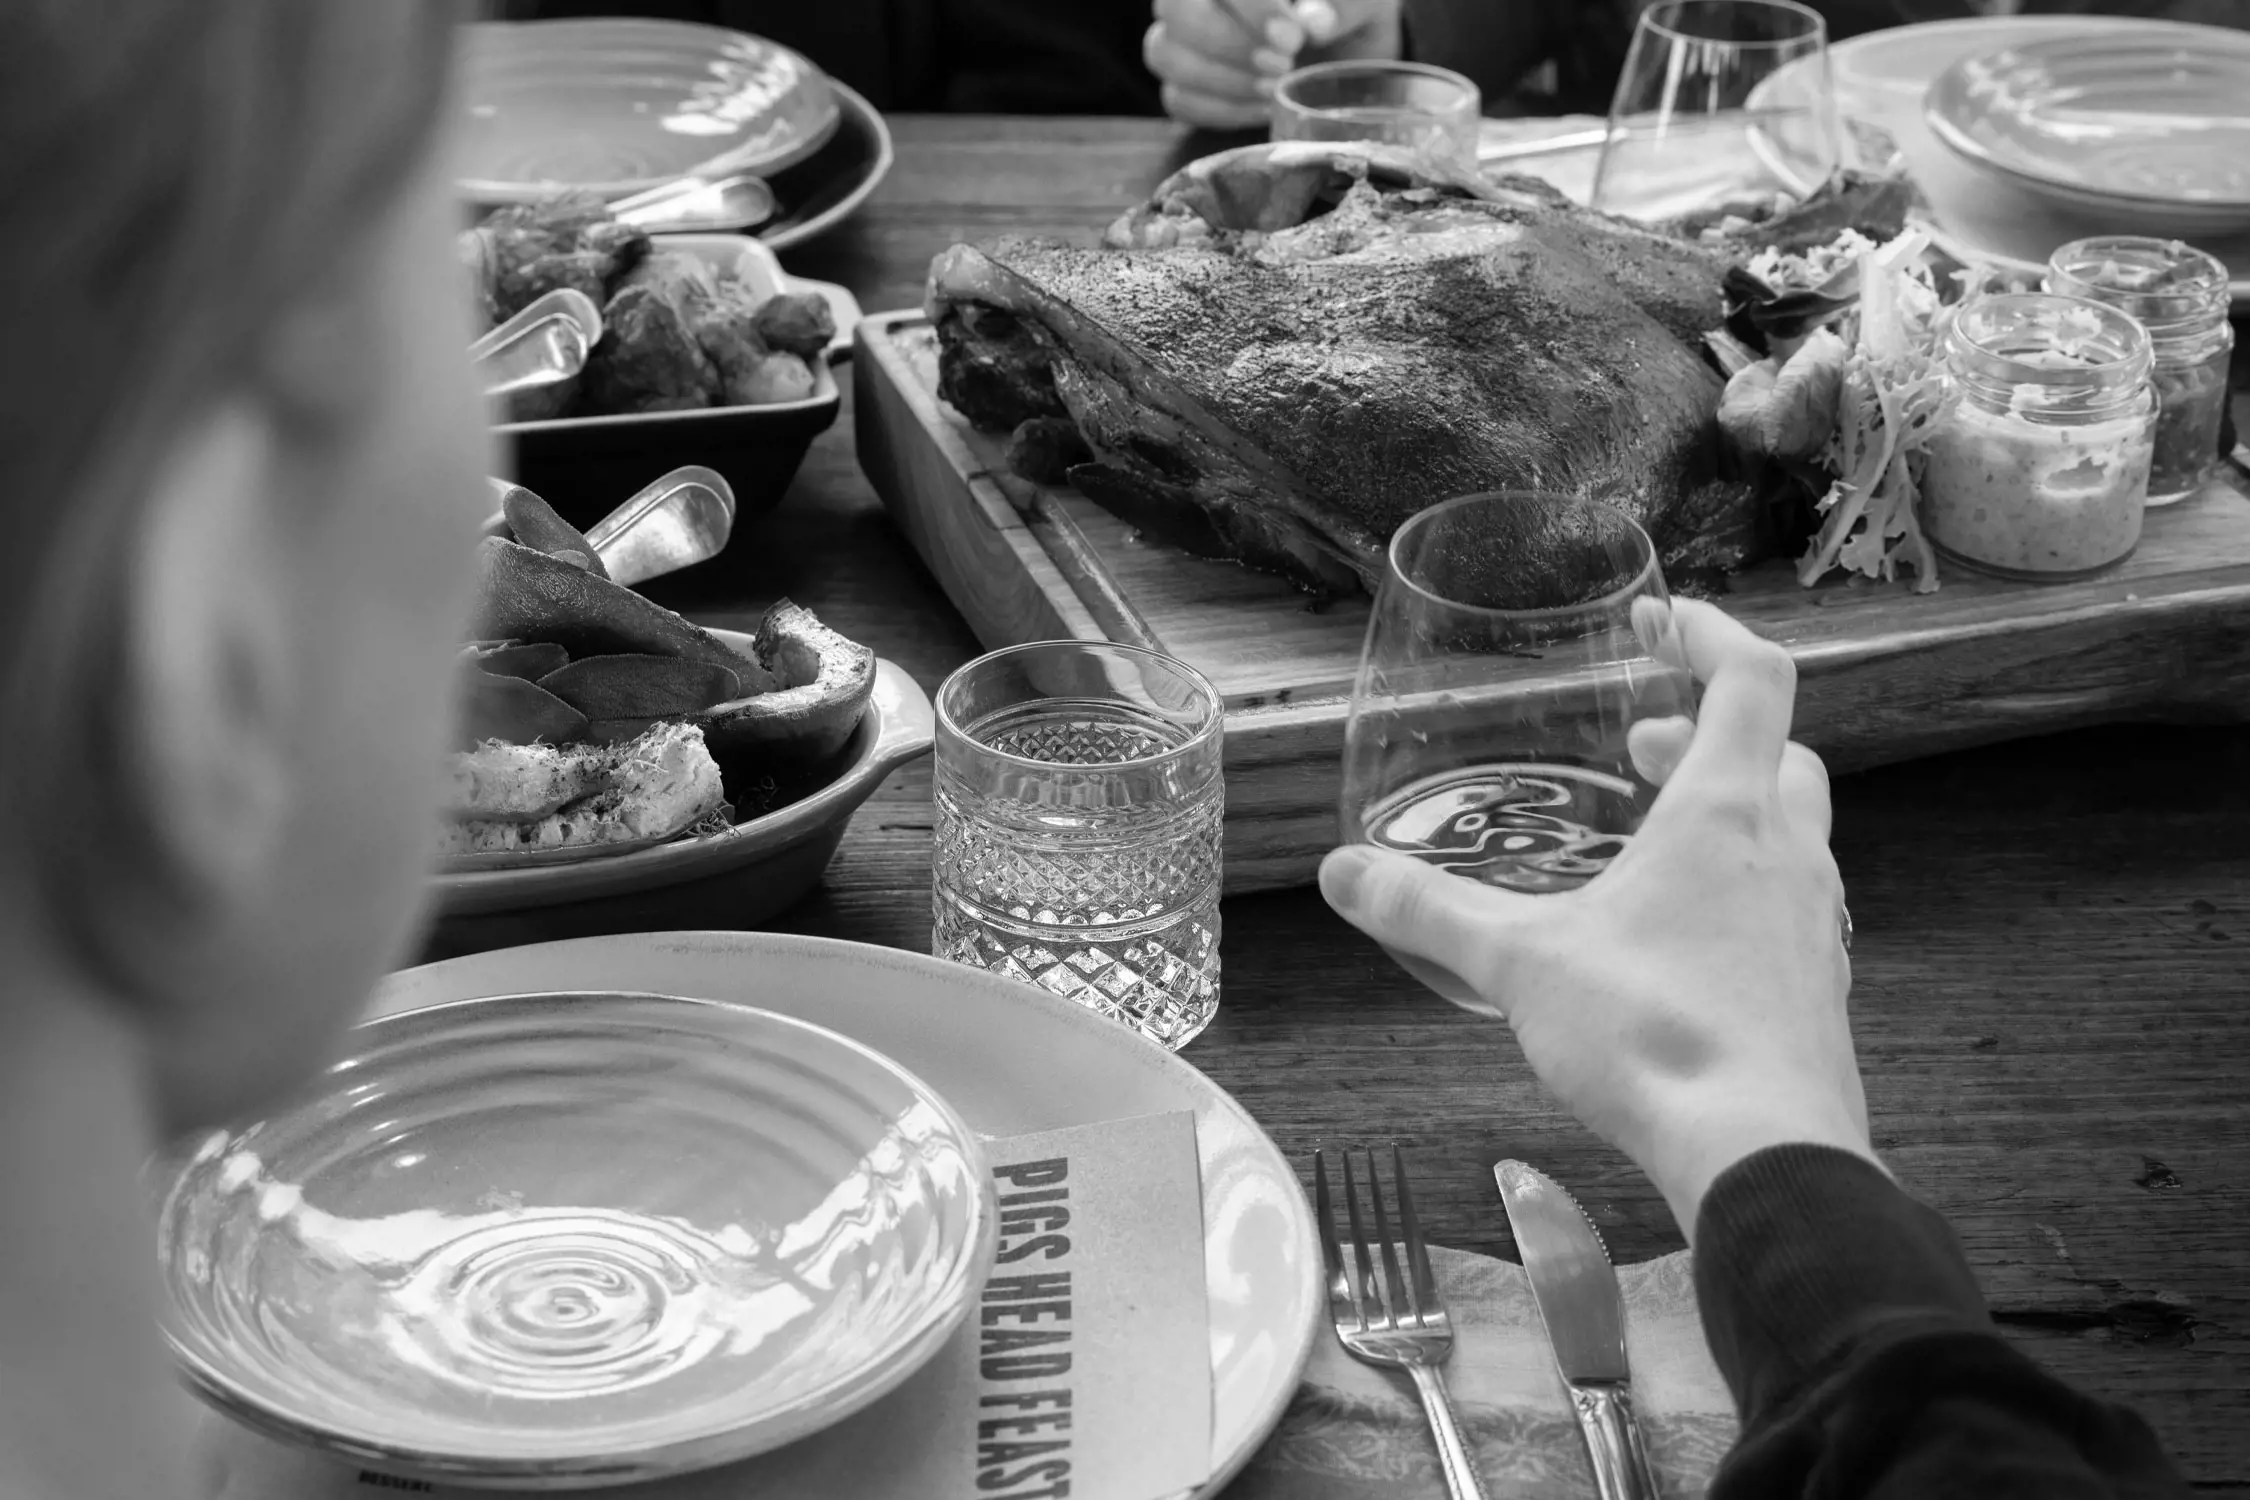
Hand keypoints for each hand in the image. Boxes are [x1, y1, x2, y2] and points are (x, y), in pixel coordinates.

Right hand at [1145, 0, 1403, 130]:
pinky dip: (1220, 110)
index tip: (1293, 37)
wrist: (1347, 50)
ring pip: (1165, 54)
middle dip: (1227, 44)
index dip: (1249, 7)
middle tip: (1281, 64)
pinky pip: (1177, 99)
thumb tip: (1313, 22)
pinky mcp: (1186, 83)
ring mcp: (1183, 38)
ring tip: (1273, 88)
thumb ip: (1346, 4)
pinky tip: (1261, 107)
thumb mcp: (1367, 2)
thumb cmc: (1349, 11)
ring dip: (1222, 81)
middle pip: (1174, 10)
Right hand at [1318, 598, 1882, 1236]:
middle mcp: (1788, 854)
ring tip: (1650, 838)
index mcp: (1725, 815)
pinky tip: (1679, 941)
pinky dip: (1741, 889)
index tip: (1659, 618)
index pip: (1752, 677)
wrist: (1765, 1156)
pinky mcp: (1816, 992)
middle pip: (1777, 750)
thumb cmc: (1655, 1037)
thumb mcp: (1520, 964)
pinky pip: (1787, 908)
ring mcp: (1814, 926)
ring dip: (1727, 810)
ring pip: (1790, 831)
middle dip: (1709, 729)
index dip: (1709, 631)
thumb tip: (1344, 873)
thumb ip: (1428, 912)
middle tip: (1642, 742)